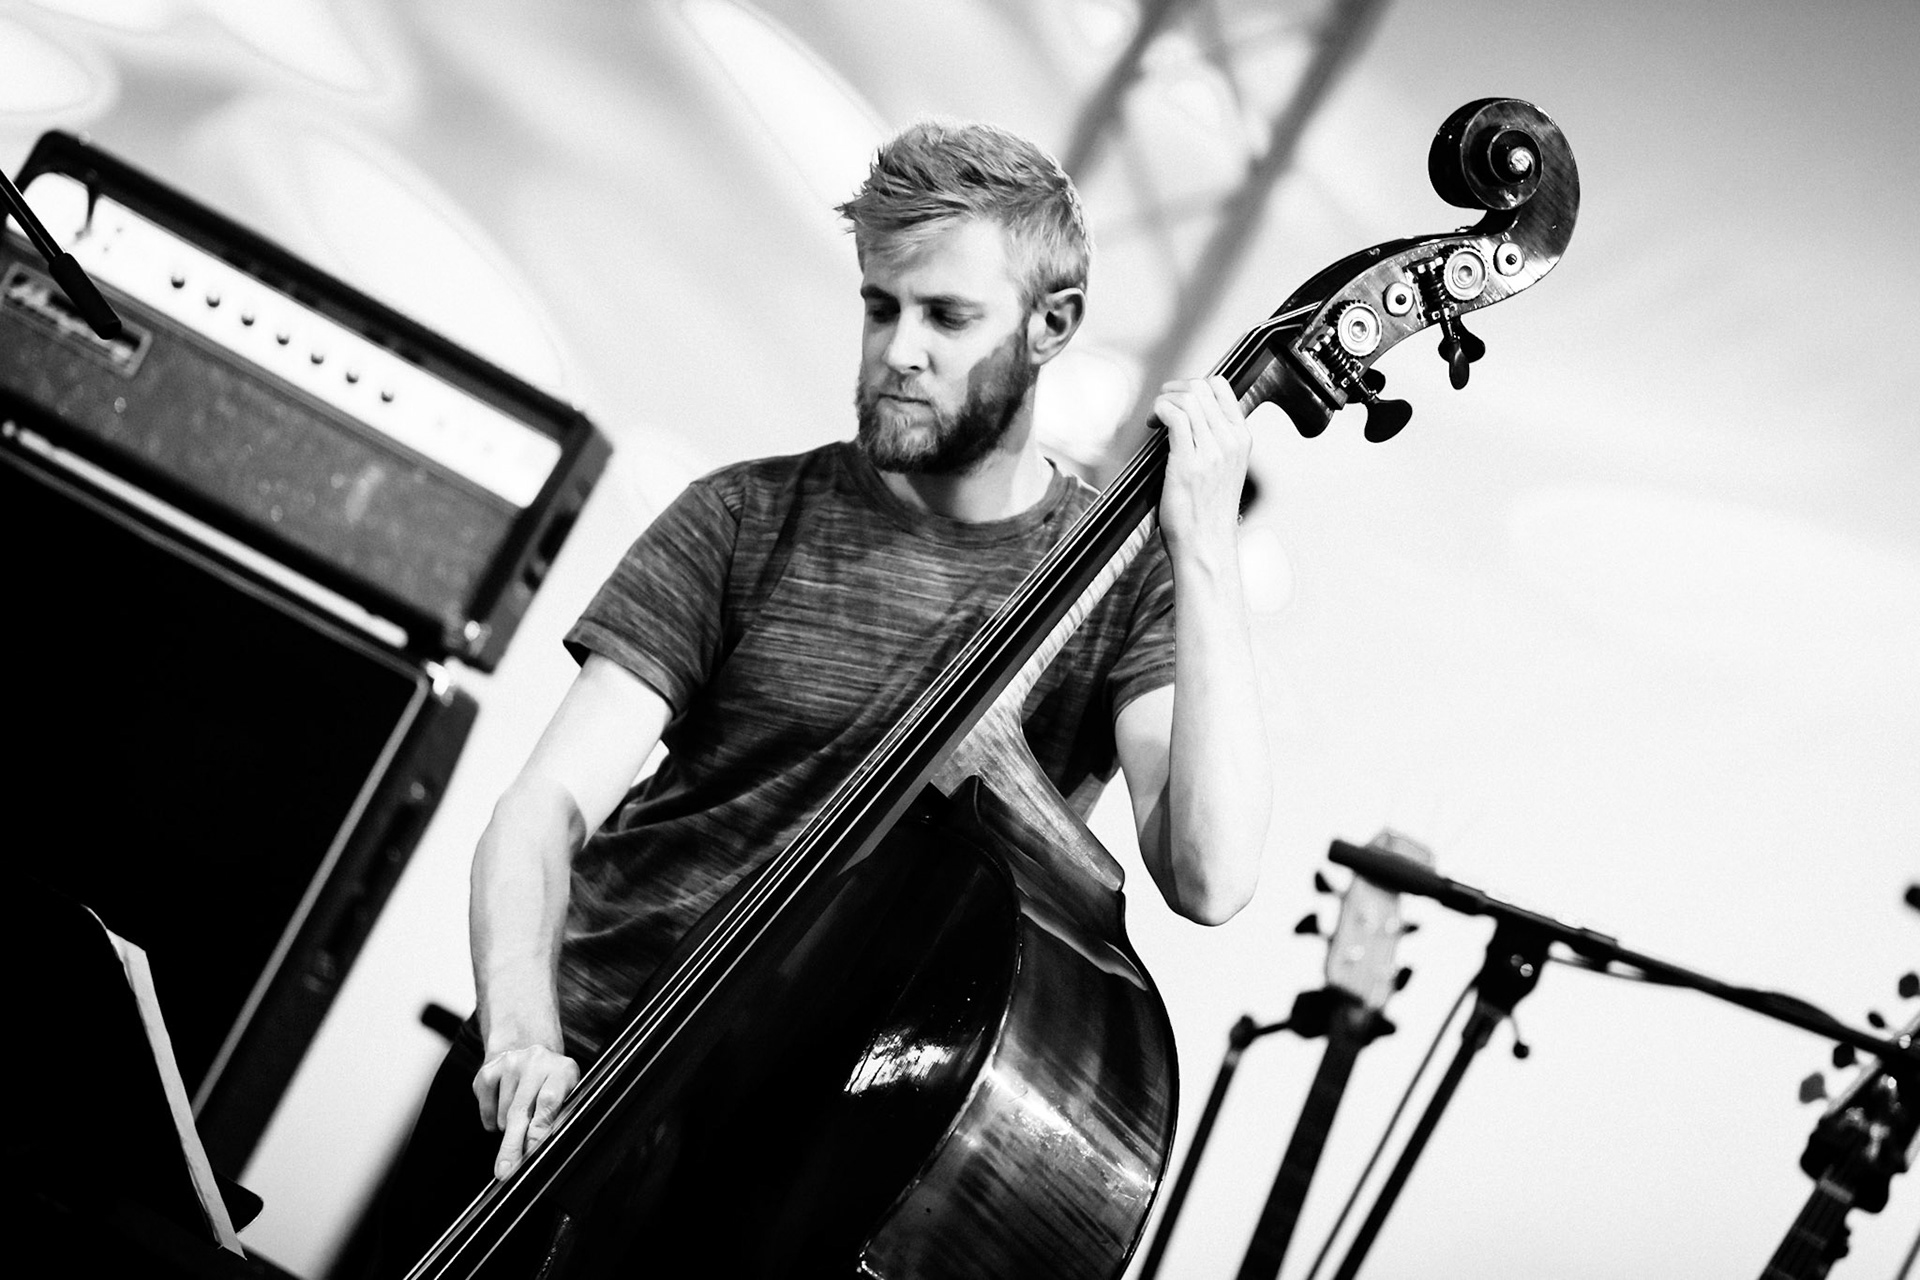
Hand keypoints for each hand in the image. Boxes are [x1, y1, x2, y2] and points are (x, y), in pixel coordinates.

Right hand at [473, 1043, 580, 1180]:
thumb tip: (540, 1151)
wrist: (528, 1047)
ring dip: (507, 1129)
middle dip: (512, 1146)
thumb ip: (558, 1120)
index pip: (548, 1101)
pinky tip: (503, 1110)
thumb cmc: (552, 1082)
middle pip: (520, 1111)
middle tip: (506, 1171)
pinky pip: (486, 1109)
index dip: (538, 1130)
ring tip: (519, 1120)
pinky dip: (492, 1120)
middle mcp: (536, 1061)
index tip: (530, 1152)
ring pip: (502, 1114)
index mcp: (563, 1069)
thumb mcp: (567, 1095)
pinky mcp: (488, 1070)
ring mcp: (510, 1063)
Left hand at [1153, 375, 1251, 554]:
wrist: (1206, 546)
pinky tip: (1153, 425)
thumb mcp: (1224, 469)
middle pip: (1201, 388)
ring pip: (1187, 398)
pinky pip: (1174, 417)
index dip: (1194, 385)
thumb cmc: (1209, 513)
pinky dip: (1158, 411)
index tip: (1178, 399)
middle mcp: (1230, 441)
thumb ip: (1214, 442)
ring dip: (1163, 400)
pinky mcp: (1189, 463)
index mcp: (1241, 440)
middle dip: (1173, 390)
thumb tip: (1190, 417)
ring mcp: (1212, 451)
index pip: (1221, 388)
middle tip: (1161, 407)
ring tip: (1155, 419)